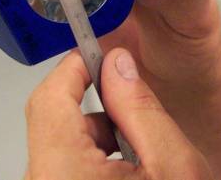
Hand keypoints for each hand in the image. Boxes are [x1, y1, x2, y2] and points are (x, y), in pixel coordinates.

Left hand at [24, 48, 212, 179]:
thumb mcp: (171, 165)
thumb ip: (141, 107)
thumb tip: (117, 64)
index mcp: (63, 175)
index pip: (49, 97)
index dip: (75, 67)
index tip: (98, 52)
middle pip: (57, 122)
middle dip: (103, 110)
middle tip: (140, 118)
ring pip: (64, 145)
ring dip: (103, 138)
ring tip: (143, 160)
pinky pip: (65, 168)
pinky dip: (97, 161)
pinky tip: (130, 176)